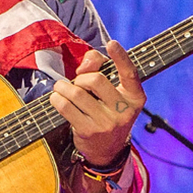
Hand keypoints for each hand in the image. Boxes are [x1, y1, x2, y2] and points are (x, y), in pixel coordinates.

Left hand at [49, 40, 145, 165]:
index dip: (121, 57)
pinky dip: (56, 98)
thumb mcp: (112, 90)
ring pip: (77, 92)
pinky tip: (57, 98)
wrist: (107, 149)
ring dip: (63, 87)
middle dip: (81, 77)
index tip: (112, 43)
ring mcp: (107, 123)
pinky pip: (65, 106)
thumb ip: (100, 66)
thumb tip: (85, 66)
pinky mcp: (89, 131)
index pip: (130, 73)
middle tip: (78, 83)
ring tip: (62, 89)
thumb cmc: (106, 109)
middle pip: (95, 80)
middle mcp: (124, 111)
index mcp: (135, 97)